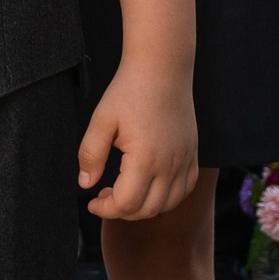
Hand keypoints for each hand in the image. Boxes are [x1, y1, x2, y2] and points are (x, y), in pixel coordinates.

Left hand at [80, 62, 198, 219]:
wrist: (161, 68)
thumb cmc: (129, 90)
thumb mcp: (102, 119)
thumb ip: (91, 155)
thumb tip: (85, 184)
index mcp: (145, 158)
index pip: (126, 204)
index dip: (105, 210)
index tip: (92, 202)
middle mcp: (170, 164)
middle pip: (147, 210)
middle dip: (122, 211)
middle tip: (104, 196)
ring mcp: (185, 160)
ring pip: (167, 204)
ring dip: (144, 207)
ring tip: (125, 192)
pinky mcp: (192, 154)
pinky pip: (184, 189)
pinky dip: (167, 197)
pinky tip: (149, 185)